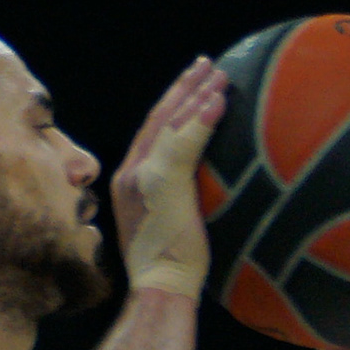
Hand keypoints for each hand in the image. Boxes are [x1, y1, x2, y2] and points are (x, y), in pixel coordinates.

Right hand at [106, 54, 229, 298]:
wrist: (158, 285)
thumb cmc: (171, 264)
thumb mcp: (170, 221)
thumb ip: (178, 197)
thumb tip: (203, 186)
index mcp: (130, 179)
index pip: (152, 131)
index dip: (173, 104)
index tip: (194, 83)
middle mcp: (130, 171)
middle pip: (158, 118)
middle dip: (184, 88)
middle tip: (207, 64)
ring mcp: (143, 175)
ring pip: (170, 124)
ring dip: (197, 95)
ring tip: (219, 74)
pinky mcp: (161, 183)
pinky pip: (184, 143)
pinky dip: (202, 119)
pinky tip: (219, 100)